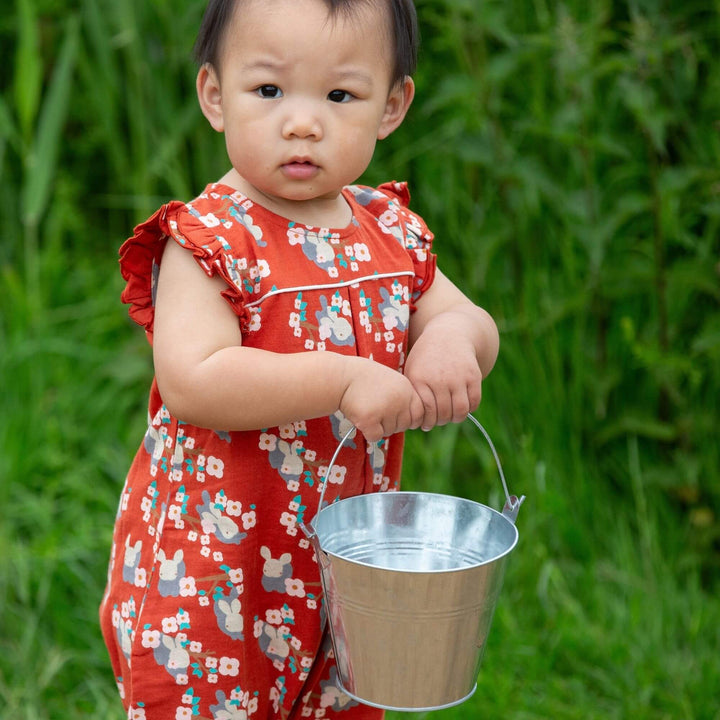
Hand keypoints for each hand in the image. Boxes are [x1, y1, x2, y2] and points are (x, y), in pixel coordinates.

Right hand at [339, 357, 424, 441]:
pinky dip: (368, 431)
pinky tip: (361, 417)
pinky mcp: (369, 420)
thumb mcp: (391, 381)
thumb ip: (403, 397)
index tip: (398, 416)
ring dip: (378, 426)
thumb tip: (414, 422)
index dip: (410, 418)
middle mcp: (399, 400)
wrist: (341, 377)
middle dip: (392, 423)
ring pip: (389, 432)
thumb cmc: (364, 378)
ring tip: (367, 408)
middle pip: (404, 425)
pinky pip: (375, 437)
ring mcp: (385, 410)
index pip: (419, 413)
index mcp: (406, 389)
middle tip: (377, 411)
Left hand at [403, 316, 482, 430]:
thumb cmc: (426, 358)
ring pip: (460, 411)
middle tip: (438, 421)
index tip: (425, 424)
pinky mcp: (473, 376)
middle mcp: (439, 378)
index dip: (426, 422)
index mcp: (420, 378)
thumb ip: (411, 392)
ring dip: (455, 418)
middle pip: (443, 413)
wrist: (448, 334)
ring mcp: (458, 377)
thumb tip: (410, 420)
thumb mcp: (412, 370)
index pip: (426, 411)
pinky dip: (469, 409)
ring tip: (450, 416)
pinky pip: (474, 402)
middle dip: (440, 422)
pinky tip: (461, 406)